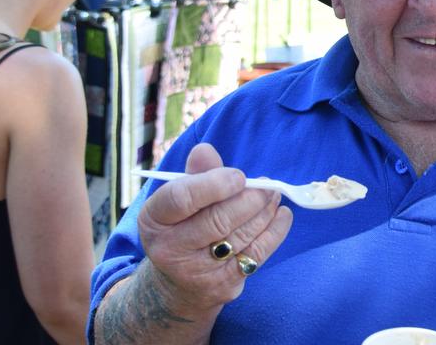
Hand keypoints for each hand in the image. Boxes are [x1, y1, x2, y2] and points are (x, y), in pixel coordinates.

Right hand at [136, 143, 293, 312]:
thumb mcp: (180, 202)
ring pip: (240, 235)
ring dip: (265, 211)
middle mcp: (169, 248)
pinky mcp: (222, 284)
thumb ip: (196, 175)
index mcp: (154, 219)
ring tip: (273, 195)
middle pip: (217, 219)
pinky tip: (281, 215)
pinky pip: (256, 253)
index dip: (214, 184)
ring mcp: (195, 271)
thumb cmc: (183, 228)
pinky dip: (275, 230)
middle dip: (250, 198)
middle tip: (267, 185)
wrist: (179, 285)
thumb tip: (205, 150)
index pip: (181, 197)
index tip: (238, 176)